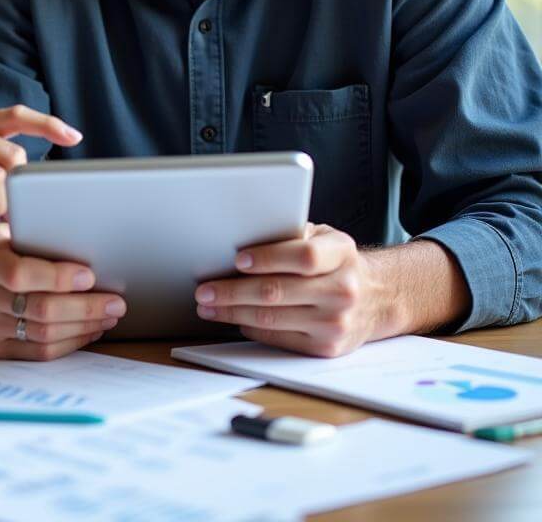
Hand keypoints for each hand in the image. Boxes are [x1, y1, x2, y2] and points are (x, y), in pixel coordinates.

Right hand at [0, 224, 126, 360]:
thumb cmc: (14, 245)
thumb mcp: (21, 231)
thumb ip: (45, 240)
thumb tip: (94, 254)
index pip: (19, 274)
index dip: (58, 278)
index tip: (90, 276)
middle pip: (38, 308)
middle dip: (84, 307)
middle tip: (115, 303)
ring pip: (43, 334)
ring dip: (83, 326)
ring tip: (108, 316)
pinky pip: (39, 353)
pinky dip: (70, 342)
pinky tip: (89, 330)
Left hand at [193, 223, 392, 356]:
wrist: (377, 299)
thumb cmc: (337, 262)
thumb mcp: (325, 238)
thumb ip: (293, 234)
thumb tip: (244, 235)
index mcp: (341, 254)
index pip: (303, 257)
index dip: (268, 258)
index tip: (237, 259)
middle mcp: (342, 290)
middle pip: (277, 292)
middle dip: (232, 291)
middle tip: (204, 290)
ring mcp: (336, 322)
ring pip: (271, 318)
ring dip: (232, 312)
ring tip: (208, 306)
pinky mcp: (327, 347)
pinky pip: (278, 338)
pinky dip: (251, 327)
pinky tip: (235, 318)